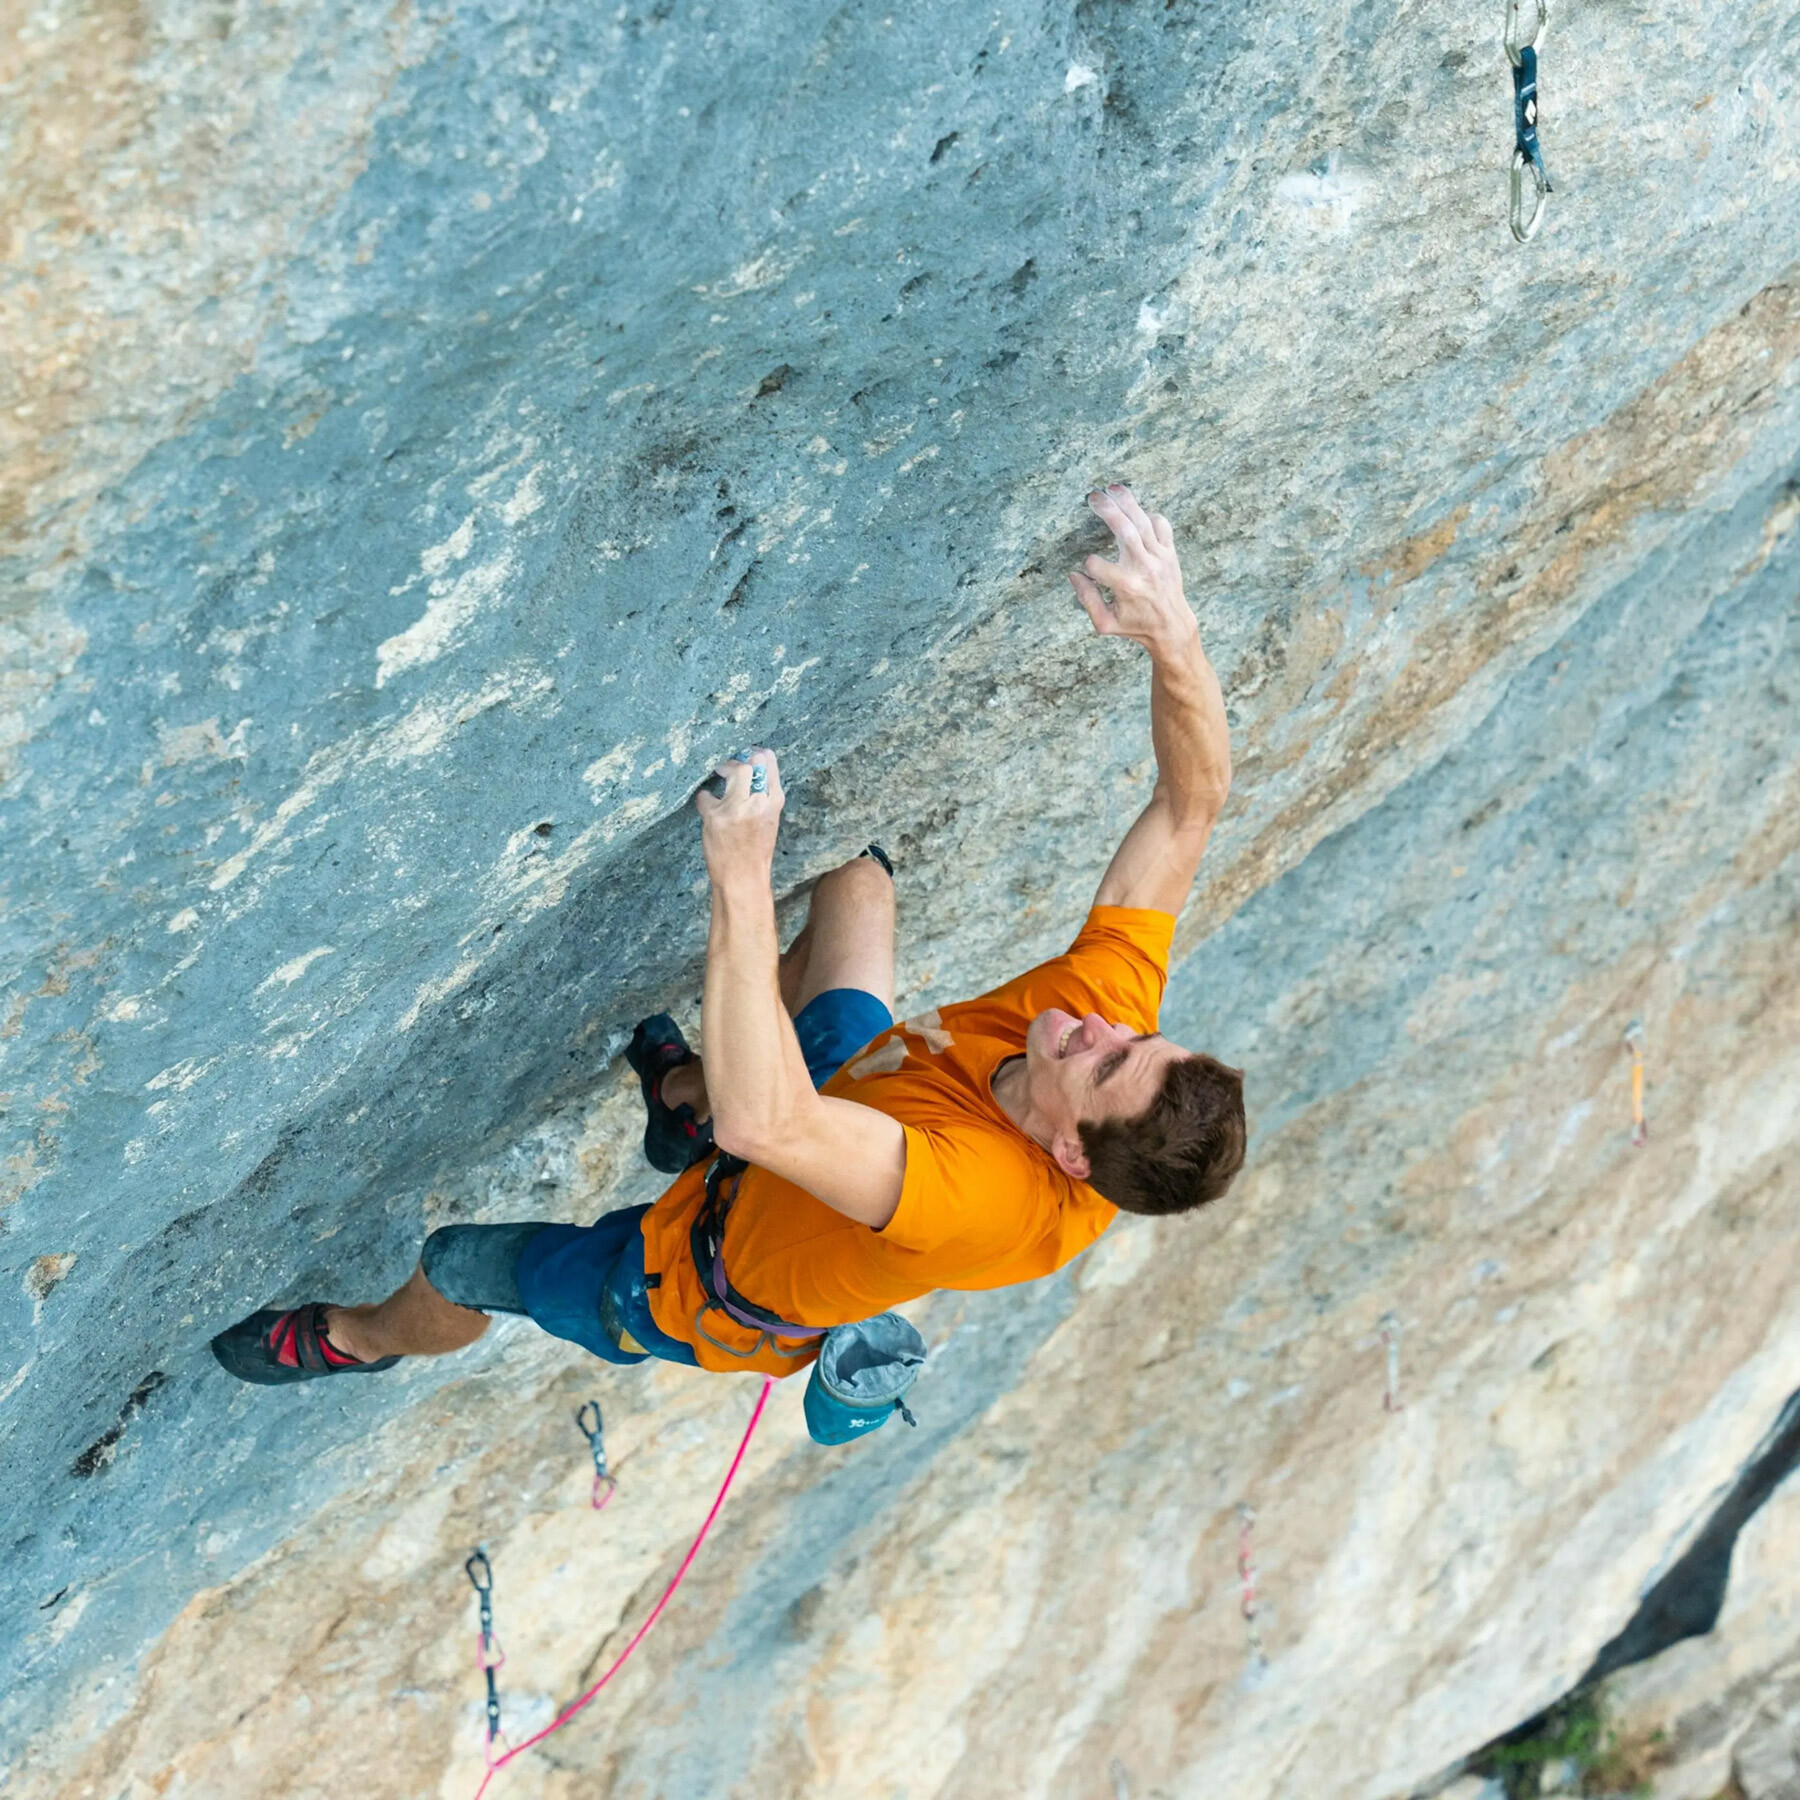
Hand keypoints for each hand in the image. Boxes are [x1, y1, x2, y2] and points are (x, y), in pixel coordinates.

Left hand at [696, 747, 784, 881]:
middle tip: (726, 767)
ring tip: (717, 775)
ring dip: (723, 770)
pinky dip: (704, 798)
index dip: (755, 753)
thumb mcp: (769, 820)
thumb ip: (763, 797)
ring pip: (733, 771)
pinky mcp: (717, 817)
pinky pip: (706, 795)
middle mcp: (758, 802)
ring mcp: (737, 808)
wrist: (743, 877)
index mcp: (774, 802)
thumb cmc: (756, 851)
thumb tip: (753, 771)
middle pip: (751, 763)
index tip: (746, 754)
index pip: (769, 762)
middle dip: (737, 761)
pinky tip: (706, 804)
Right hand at [1070, 485, 1196, 655]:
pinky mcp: (1170, 553)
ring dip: (1126, 502)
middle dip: (1107, 510)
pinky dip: (1148, 515)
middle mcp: (1144, 568)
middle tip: (1093, 496)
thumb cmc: (1135, 626)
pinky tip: (1136, 512)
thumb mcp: (1105, 623)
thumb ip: (1087, 599)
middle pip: (1124, 530)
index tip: (1088, 571)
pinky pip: (1161, 524)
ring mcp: (1160, 558)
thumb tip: (1074, 575)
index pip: (1095, 564)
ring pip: (1142, 521)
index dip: (1088, 566)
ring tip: (1112, 488)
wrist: (1172, 626)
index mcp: (1125, 586)